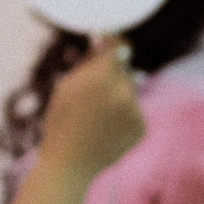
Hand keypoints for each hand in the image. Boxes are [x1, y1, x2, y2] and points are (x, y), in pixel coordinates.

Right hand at [36, 44, 144, 179]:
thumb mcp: (67, 85)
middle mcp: (123, 91)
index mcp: (102, 77)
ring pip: (130, 91)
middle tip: (92, 94)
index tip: (110, 41)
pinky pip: (134, 111)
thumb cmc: (61, 121)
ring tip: (97, 116)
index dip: (114, 43)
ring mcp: (135, 111)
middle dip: (112, 76)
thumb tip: (106, 40)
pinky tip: (106, 128)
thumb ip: (89, 62)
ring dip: (118, 96)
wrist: (69, 163)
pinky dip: (124, 116)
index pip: (120, 49)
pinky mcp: (141, 127)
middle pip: (125, 71)